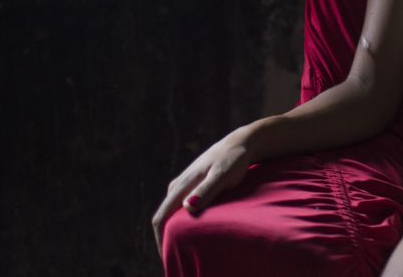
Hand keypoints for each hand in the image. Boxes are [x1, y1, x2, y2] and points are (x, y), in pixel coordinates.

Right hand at [151, 131, 252, 256]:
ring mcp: (184, 184)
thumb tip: (187, 207)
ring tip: (182, 248)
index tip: (167, 257)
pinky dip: (182, 221)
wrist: (241, 143)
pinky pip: (180, 207)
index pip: (161, 217)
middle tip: (175, 257)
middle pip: (163, 217)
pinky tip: (191, 230)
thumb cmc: (234, 160)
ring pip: (171, 212)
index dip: (161, 240)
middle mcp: (178, 185)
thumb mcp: (223, 175)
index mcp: (181, 185)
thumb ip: (207, 190)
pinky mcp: (192, 185)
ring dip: (173, 229)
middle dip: (166, 238)